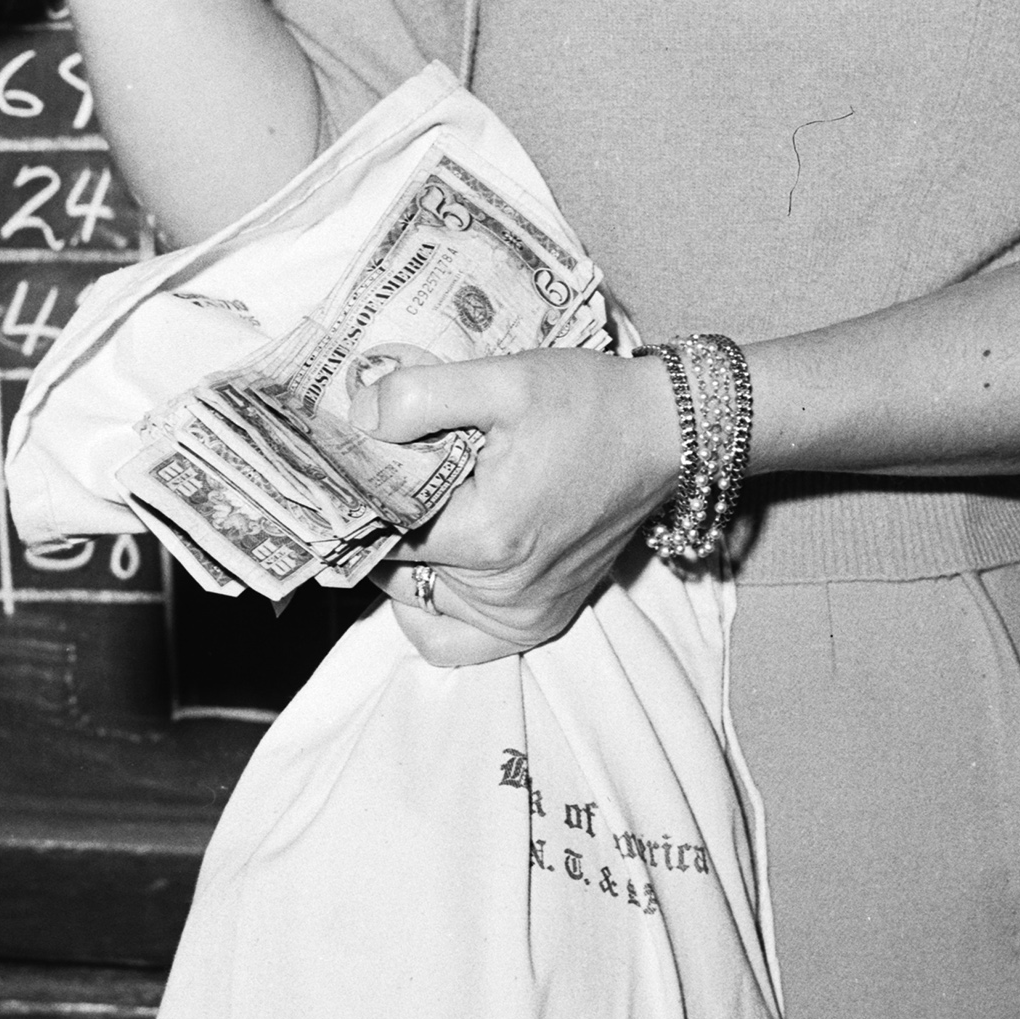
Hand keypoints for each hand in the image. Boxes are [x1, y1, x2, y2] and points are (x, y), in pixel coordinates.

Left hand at [364, 345, 690, 667]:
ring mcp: (524, 617)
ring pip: (413, 603)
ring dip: (405, 560)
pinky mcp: (539, 623)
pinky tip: (439, 557)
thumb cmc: (586, 403)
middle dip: (381, 521)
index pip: (378, 529)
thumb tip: (357, 422)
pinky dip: (434, 606)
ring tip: (423, 505)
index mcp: (487, 537)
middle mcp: (504, 593)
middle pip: (393, 567)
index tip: (357, 458)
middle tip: (393, 473)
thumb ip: (421, 397)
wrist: (662, 433)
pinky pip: (452, 640)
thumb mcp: (505, 378)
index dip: (359, 492)